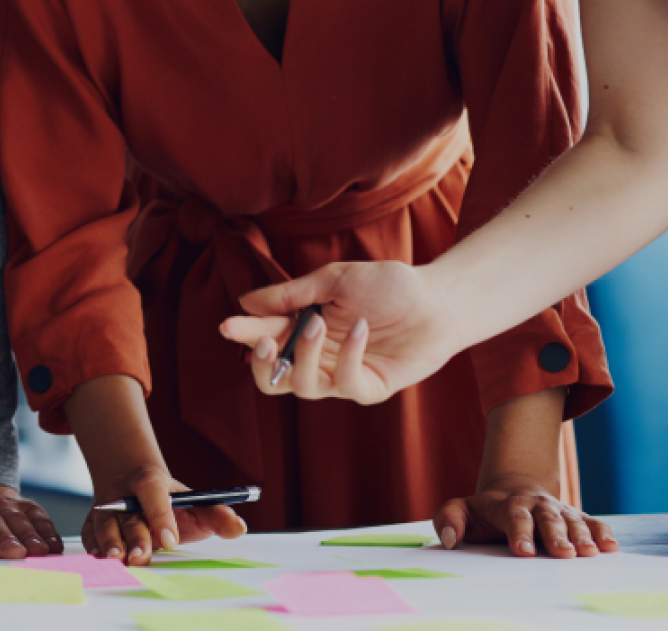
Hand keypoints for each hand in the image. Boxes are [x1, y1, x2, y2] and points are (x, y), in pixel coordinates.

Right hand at [84, 466, 244, 566]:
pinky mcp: (93, 521)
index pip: (153, 492)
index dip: (160, 515)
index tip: (171, 541)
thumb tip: (238, 528)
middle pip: (126, 514)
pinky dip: (94, 546)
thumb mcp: (195, 502)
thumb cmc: (170, 501)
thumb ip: (218, 514)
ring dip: (109, 542)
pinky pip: (89, 533)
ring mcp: (105, 507)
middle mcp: (123, 493)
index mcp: (149, 481)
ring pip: (104, 524)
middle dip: (134, 537)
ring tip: (117, 560)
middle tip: (141, 558)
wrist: (132, 485)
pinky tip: (101, 558)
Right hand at [220, 260, 465, 403]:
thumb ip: (291, 293)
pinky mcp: (369, 388)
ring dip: (303, 356)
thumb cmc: (388, 286)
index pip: (265, 338)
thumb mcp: (334, 280)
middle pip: (274, 379)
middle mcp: (318, 357)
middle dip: (262, 363)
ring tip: (317, 324)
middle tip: (265, 341)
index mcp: (303, 328)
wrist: (439, 299)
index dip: (245, 335)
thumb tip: (246, 302)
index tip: (228, 325)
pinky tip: (359, 328)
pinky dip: (348, 356)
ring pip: (303, 386)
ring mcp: (342, 375)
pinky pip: (345, 384)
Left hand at [435, 475, 617, 557]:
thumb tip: (449, 540)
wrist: (513, 491)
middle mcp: (536, 504)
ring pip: (571, 520)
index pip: (514, 517)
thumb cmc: (483, 512)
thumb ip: (448, 519)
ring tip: (589, 553)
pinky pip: (591, 522)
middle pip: (547, 518)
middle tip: (564, 554)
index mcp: (507, 504)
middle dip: (556, 535)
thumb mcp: (460, 509)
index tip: (524, 552)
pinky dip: (601, 532)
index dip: (519, 533)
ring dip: (582, 536)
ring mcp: (557, 509)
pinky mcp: (574, 517)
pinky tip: (610, 546)